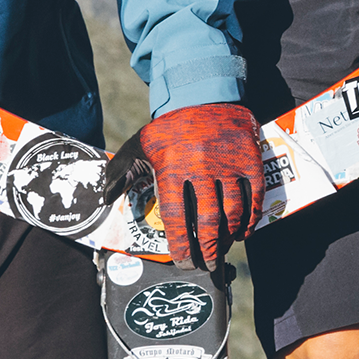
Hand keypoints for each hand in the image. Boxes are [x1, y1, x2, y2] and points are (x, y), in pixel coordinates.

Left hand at [136, 102, 263, 263]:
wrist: (206, 93)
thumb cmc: (171, 126)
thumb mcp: (141, 144)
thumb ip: (120, 172)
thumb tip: (105, 200)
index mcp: (171, 166)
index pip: (176, 217)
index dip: (181, 245)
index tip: (185, 262)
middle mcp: (200, 166)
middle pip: (207, 221)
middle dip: (208, 250)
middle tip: (208, 264)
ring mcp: (228, 163)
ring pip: (232, 212)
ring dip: (229, 237)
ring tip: (223, 249)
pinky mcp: (249, 158)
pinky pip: (253, 196)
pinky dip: (250, 219)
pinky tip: (243, 231)